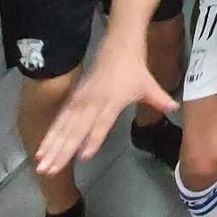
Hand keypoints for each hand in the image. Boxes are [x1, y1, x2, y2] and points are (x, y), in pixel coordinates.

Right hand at [34, 50, 177, 174]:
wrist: (118, 47)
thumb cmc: (134, 69)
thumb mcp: (149, 84)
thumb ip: (159, 99)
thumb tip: (175, 108)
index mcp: (112, 100)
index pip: (101, 123)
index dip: (93, 139)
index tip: (83, 156)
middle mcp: (93, 102)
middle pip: (76, 130)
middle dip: (62, 150)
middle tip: (49, 169)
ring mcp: (81, 100)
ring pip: (64, 127)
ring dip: (51, 146)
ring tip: (41, 164)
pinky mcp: (74, 99)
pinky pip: (60, 120)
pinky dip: (50, 134)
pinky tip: (42, 149)